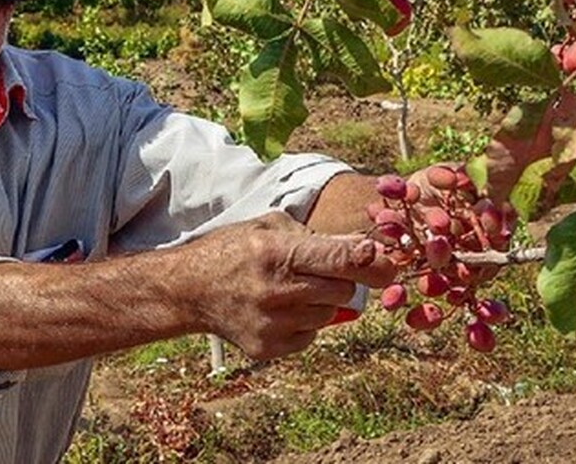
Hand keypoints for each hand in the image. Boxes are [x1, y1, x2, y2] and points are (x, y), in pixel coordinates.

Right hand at [174, 211, 395, 359]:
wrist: (189, 289)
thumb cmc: (235, 251)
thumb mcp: (269, 227)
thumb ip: (316, 238)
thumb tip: (366, 251)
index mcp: (276, 252)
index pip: (336, 260)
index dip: (368, 261)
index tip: (386, 262)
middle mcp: (275, 290)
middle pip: (342, 291)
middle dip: (341, 280)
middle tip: (320, 271)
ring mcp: (272, 324)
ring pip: (330, 315)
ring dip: (322, 302)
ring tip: (291, 289)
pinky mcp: (268, 348)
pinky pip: (312, 335)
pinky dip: (306, 323)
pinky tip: (280, 309)